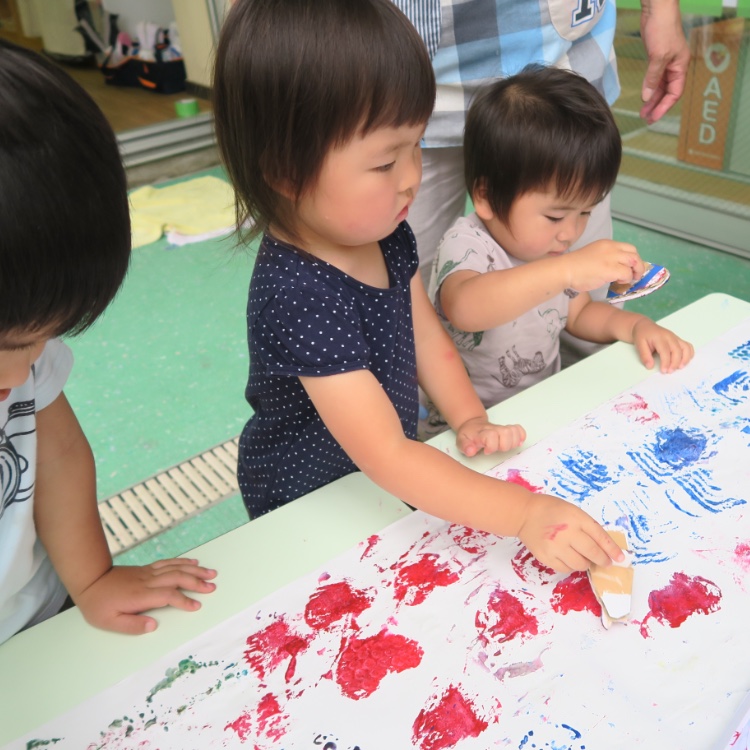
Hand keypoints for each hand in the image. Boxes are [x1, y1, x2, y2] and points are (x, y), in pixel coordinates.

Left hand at [74, 558, 217, 634]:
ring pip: (176, 568)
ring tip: (211, 573)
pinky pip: (168, 563)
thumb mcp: (109, 622)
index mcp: (141, 596)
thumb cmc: (98, 604)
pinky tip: (193, 563)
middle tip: (213, 586)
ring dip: (195, 570)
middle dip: (197, 582)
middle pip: (177, 578)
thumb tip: (154, 626)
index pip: (168, 595)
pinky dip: (182, 562)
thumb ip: (132, 625)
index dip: (184, 600)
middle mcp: (148, 582)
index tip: (197, 606)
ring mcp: (148, 573)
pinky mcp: (147, 569)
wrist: (90, 580)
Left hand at [456, 416, 525, 457]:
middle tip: (497, 449)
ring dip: (512, 442)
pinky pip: (519, 429)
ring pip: (514, 431)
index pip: (491, 435)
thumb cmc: (468, 436)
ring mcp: (501, 429)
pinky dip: (520, 436)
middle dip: (504, 445)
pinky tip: (516, 443)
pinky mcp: (508, 429)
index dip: (491, 446)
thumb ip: (465, 447)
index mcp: (482, 433)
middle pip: (506, 433)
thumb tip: (471, 451)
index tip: (486, 451)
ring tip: (504, 447)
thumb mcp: (461, 442)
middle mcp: (493, 429)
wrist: (472, 425)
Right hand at [516, 493, 623, 572]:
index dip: (613, 549)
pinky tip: (567, 557)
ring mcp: (555, 546)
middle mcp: (566, 533)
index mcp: (575, 518)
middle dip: (602, 560)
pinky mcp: (546, 557)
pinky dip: (571, 566)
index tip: (621, 558)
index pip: (600, 537)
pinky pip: (566, 569)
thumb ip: (588, 527)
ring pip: (580, 565)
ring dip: (585, 563)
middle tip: (605, 562)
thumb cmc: (551, 509)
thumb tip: (605, 549)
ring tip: (580, 555)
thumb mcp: (573, 511)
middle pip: (593, 553)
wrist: (524, 514)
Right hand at [564, 240, 644, 292]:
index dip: (632, 258)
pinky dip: (626, 279)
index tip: (630, 267)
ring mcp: (612, 258)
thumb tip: (615, 269)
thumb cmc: (575, 266)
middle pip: (634, 254)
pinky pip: (627, 274)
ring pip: (634, 262)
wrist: (566, 270)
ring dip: (635, 273)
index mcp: (606, 244)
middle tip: (635, 275)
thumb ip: (605, 258)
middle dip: (638, 265)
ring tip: (628, 280)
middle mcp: (612, 248)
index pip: (628, 248)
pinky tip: (619, 283)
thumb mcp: (593, 255)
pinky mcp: (611, 269)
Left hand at [631, 318, 693, 372]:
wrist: (645, 326)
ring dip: (685, 359)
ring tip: (680, 367)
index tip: (664, 371)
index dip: (666, 362)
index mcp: (659, 338)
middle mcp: (670, 337)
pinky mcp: (678, 340)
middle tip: (670, 372)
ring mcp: (675, 338)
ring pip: (686, 347)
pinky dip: (689, 354)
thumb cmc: (642, 335)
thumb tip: (650, 366)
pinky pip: (688, 346)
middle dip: (675, 363)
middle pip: (677, 350)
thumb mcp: (639, 344)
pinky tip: (684, 361)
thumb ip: (644, 356)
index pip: (665, 351)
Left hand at [639, 0, 689, 122]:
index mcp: (681, 66)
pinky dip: (649, 89)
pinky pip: (654, 79)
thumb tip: (647, 97)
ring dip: (652, 100)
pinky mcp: (656, 59)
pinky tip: (644, 97)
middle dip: (657, 106)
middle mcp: (675, 67)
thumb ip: (653, 77)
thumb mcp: (658, 56)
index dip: (664, 106)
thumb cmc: (663, 29)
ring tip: (642, 113)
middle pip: (667, 92)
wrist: (657, 10)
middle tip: (646, 119)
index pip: (675, 93)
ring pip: (660, 87)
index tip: (653, 117)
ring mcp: (666, 63)